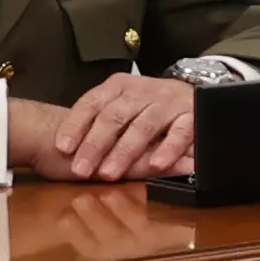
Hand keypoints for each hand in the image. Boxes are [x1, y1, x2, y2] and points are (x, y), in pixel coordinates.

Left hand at [25, 73, 198, 180]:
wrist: (197, 89)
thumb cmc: (149, 106)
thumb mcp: (122, 106)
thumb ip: (98, 124)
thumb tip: (62, 151)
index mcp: (119, 87)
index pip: (92, 103)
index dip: (75, 124)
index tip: (62, 148)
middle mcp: (142, 91)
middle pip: (115, 116)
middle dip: (96, 145)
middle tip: (81, 170)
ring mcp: (168, 102)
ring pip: (144, 125)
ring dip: (125, 151)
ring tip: (110, 173)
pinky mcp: (192, 115)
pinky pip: (181, 132)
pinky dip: (169, 148)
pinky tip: (156, 165)